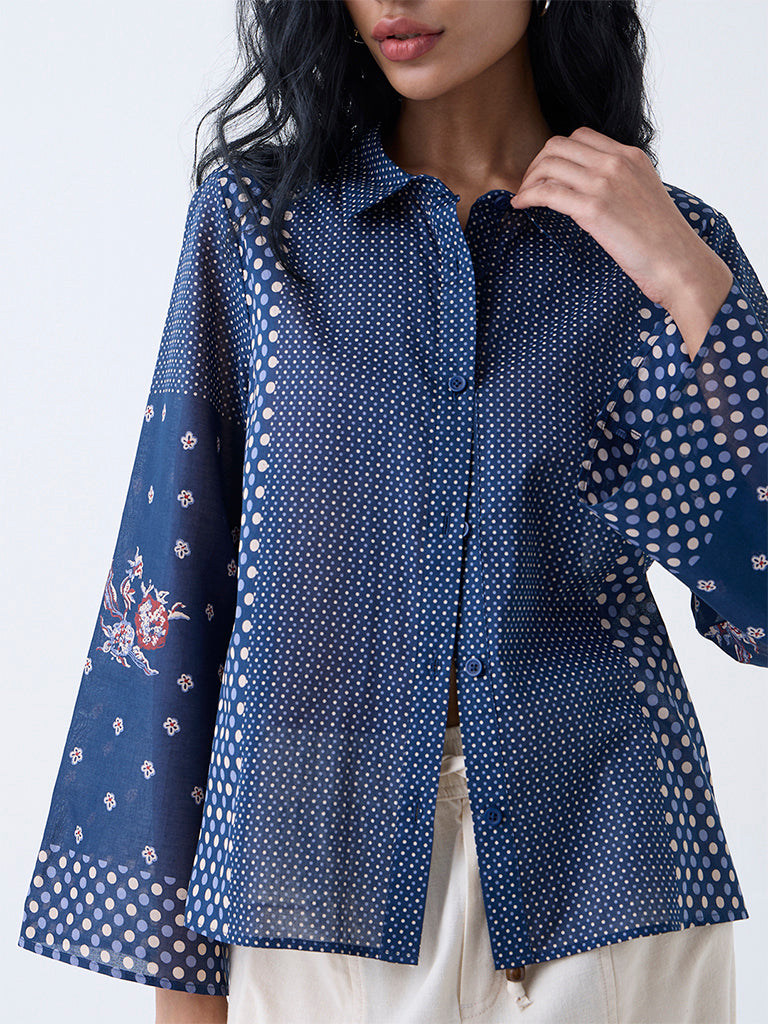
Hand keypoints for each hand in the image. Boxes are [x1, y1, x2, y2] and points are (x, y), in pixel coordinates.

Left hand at [509, 126, 732, 326]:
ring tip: (523, 198)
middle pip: (558, 145)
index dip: (557, 154)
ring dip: (528, 180)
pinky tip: (520, 206)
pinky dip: (527, 196)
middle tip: (529, 187)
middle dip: (537, 164)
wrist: (678, 261)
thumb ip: (620, 185)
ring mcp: (605, 183)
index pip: (581, 136)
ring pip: (549, 164)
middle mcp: (616, 162)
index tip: (547, 174)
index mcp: (630, 156)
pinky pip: (547, 192)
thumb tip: (591, 193)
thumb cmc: (662, 241)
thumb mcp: (643, 197)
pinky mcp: (594, 208)